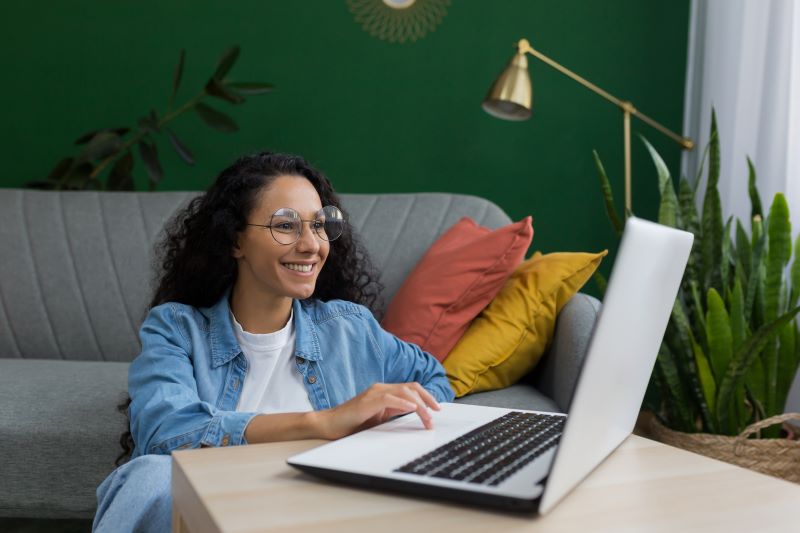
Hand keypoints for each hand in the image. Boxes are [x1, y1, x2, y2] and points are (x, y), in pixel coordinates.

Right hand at [316, 382, 440, 439]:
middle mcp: (381, 388)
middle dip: (427, 399)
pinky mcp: (368, 400)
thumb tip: (414, 411)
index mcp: (384, 392)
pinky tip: (412, 408)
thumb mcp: (379, 418)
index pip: (411, 389)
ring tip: (428, 417)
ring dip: (419, 404)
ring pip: (404, 391)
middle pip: (411, 387)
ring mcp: (374, 392)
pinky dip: (403, 402)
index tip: (436, 409)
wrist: (330, 424)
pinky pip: (389, 398)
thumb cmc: (352, 423)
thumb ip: (394, 411)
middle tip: (437, 412)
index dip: (426, 397)